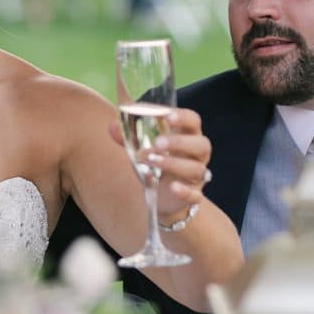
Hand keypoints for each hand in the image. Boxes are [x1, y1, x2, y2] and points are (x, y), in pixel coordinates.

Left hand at [107, 107, 210, 221]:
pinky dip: (185, 191)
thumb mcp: (141, 148)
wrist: (162, 198)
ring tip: (151, 161)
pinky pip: (195, 195)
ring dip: (174, 163)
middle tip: (157, 142)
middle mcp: (197, 155)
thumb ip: (127, 137)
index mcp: (187, 136)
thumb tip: (112, 126)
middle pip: (201, 144)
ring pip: (197, 169)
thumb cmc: (155, 164)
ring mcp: (197, 177)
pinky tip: (172, 187)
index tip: (167, 115)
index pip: (193, 121)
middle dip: (180, 142)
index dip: (183, 117)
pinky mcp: (193, 197)